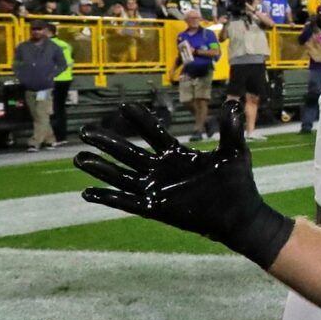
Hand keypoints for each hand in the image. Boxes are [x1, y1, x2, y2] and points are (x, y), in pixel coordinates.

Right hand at [74, 102, 292, 266]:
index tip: (125, 106)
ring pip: (122, 176)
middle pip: (128, 153)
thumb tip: (231, 104)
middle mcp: (161, 170)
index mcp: (176, 155)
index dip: (140, 120)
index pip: (153, 133)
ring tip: (80, 158)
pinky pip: (127, 202)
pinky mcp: (156, 209)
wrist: (241, 214)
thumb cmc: (237, 182)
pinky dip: (109, 197)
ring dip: (101, 168)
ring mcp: (157, 189)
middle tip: (85, 131)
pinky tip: (88, 192)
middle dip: (107, 142)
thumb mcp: (235, 153)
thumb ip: (231, 131)